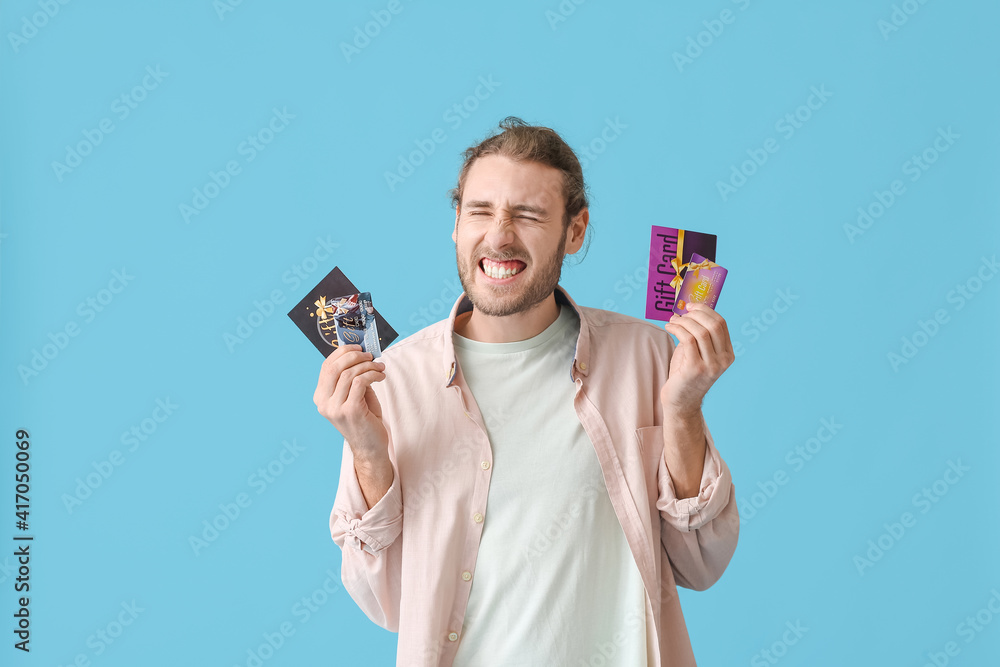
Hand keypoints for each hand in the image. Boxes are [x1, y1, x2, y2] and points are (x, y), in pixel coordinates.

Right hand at [313, 344, 387, 463]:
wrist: (370, 447)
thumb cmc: (364, 419)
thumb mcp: (354, 395)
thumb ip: (353, 377)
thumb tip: (361, 354)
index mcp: (321, 397)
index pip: (326, 366)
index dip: (342, 352)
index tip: (358, 347)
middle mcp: (324, 403)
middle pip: (335, 367)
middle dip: (355, 356)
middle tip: (370, 356)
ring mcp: (335, 408)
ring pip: (349, 373)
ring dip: (368, 366)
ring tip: (380, 368)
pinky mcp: (350, 411)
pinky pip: (360, 382)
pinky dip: (372, 375)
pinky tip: (380, 377)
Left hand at [661, 303, 734, 413]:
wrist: (680, 401)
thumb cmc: (686, 374)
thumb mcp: (697, 351)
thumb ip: (698, 334)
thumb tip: (688, 309)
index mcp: (727, 354)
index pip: (721, 323)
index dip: (705, 310)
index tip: (690, 306)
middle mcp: (723, 360)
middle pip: (713, 325)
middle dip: (694, 314)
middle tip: (680, 313)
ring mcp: (711, 365)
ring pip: (700, 331)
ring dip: (683, 322)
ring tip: (672, 322)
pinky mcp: (695, 368)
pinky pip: (688, 340)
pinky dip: (677, 329)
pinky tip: (669, 328)